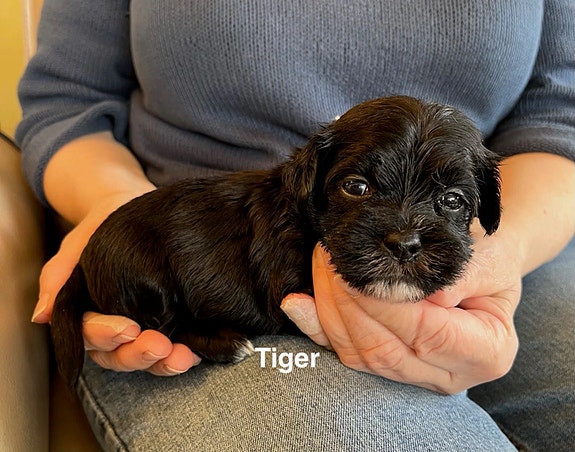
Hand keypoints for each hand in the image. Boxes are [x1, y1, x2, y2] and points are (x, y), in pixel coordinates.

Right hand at [33, 192, 199, 375]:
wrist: (132, 206)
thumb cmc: (101, 228)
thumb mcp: (76, 247)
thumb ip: (60, 278)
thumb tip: (42, 314)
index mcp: (88, 315)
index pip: (91, 335)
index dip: (107, 337)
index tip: (127, 329)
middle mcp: (115, 329)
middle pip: (119, 356)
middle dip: (138, 355)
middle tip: (159, 346)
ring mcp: (144, 328)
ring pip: (147, 358)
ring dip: (164, 362)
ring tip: (182, 355)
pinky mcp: (172, 322)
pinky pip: (176, 344)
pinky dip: (185, 352)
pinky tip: (197, 350)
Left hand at [282, 226, 520, 393]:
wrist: (482, 274)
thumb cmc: (489, 265)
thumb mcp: (492, 261)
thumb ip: (463, 275)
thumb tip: (417, 289)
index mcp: (486, 353)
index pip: (426, 332)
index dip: (388, 304)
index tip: (359, 269)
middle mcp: (449, 374)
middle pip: (386, 348)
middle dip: (350, 302)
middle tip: (330, 259)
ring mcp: (415, 375)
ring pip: (361, 355)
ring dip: (331, 310)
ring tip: (320, 267)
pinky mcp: (388, 366)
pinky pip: (346, 353)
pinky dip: (318, 329)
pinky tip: (297, 305)